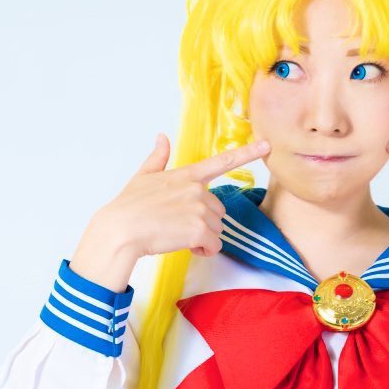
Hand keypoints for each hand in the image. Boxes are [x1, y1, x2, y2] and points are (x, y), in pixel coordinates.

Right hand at [102, 134, 270, 259]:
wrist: (120, 230)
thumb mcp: (143, 177)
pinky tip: (185, 246)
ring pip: (217, 230)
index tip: (267, 145)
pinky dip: (202, 250)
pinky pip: (213, 245)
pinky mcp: (199, 229)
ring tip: (177, 235)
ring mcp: (199, 209)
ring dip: (202, 238)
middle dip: (203, 222)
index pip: (222, 161)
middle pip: (218, 211)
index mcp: (187, 175)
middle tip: (179, 226)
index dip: (248, 153)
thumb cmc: (129, 206)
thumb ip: (158, 158)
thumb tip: (162, 137)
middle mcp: (197, 189)